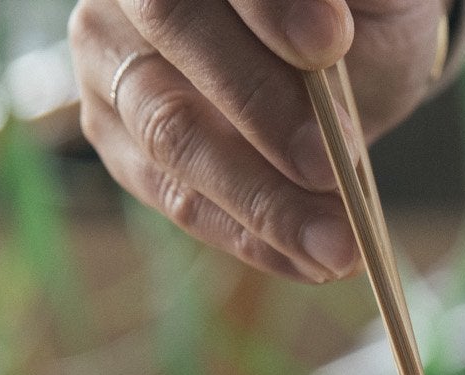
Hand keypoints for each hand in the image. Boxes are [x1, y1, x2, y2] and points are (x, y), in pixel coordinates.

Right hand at [69, 0, 450, 282]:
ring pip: (170, 132)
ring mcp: (111, 65)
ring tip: (338, 243)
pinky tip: (310, 259)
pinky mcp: (119, 141)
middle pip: (175, 33)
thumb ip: (339, 1)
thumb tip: (322, 29)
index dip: (268, 5)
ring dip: (260, 197)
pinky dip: (251, 235)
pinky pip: (177, 198)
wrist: (339, 56)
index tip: (329, 43)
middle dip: (260, 106)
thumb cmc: (353, 11)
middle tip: (333, 162)